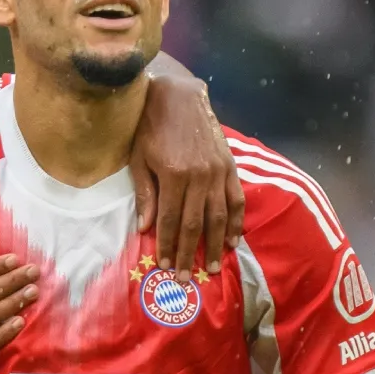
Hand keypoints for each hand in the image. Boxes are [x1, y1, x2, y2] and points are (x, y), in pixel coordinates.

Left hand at [131, 74, 244, 280]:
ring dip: (215, 245)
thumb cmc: (150, 125)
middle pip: (195, 225)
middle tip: (184, 278)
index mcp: (174, 175)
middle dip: (189, 254)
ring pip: (219, 217)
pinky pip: (236, 200)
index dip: (167, 246)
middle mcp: (200, 176)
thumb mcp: (139, 157)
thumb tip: (145, 228)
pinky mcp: (230, 166)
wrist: (179, 94)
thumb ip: (145, 193)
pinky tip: (234, 241)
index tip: (164, 266)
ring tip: (212, 268)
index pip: (169, 220)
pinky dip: (236, 222)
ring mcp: (218, 172)